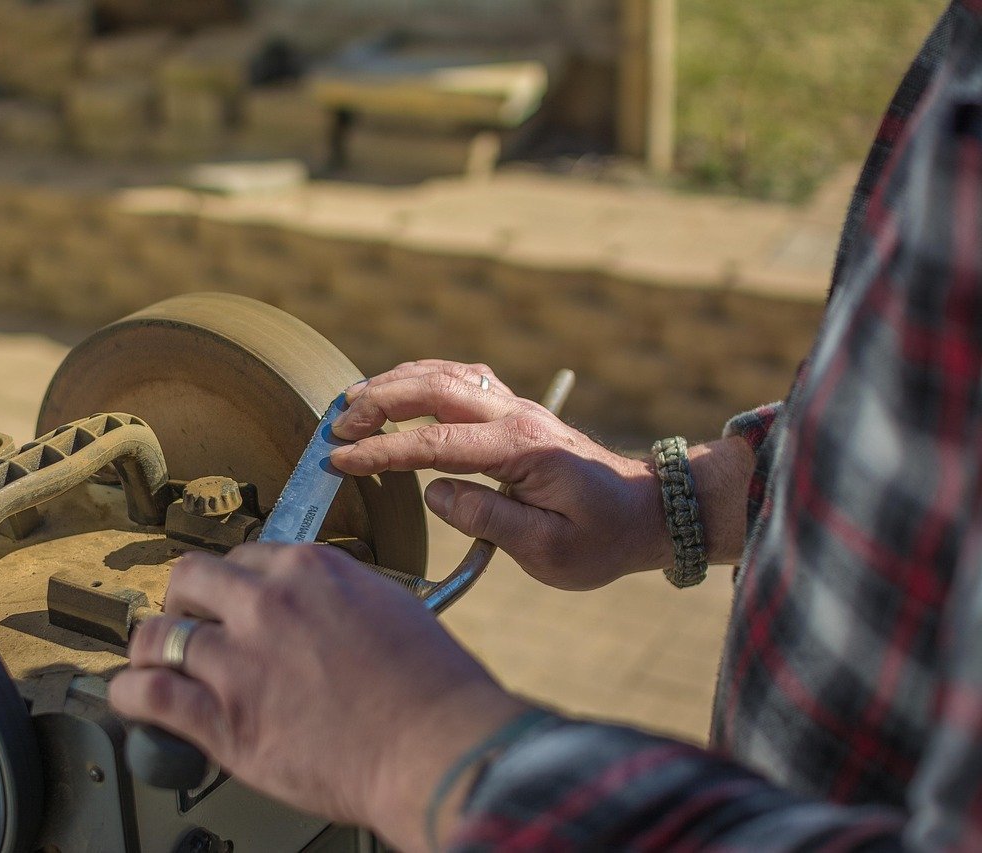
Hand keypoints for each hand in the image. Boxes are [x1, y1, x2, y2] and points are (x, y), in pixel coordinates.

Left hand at [108, 542, 531, 850]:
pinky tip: (131, 700)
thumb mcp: (390, 607)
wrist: (436, 747)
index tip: (228, 601)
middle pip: (189, 578)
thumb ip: (340, 600)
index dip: (231, 583)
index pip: (244, 557)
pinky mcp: (224, 720)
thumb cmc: (432, 687)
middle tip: (187, 622)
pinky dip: (130, 696)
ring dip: (150, 648)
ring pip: (158, 636)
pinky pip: (150, 695)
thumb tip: (319, 610)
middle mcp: (267, 605)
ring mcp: (240, 661)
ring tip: (152, 661)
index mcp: (310, 570)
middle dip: (183, 600)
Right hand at [330, 360, 671, 589]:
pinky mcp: (515, 411)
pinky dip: (420, 377)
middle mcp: (517, 416)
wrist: (648, 511)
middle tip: (336, 425)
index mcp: (522, 450)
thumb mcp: (552, 550)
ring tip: (350, 401)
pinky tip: (396, 389)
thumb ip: (490, 521)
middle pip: (434, 389)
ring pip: (446, 374)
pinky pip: (460, 378)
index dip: (382, 451)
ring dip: (394, 382)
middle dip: (378, 401)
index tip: (340, 461)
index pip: (435, 444)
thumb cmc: (603, 538)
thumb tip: (434, 493)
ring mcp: (517, 407)